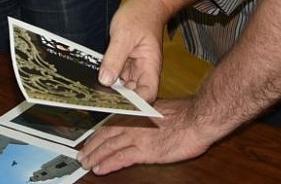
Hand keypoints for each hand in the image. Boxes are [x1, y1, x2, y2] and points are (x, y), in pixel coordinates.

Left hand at [78, 99, 218, 174]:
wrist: (198, 118)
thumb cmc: (186, 115)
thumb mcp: (162, 110)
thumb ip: (149, 116)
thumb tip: (144, 121)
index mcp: (139, 112)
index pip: (113, 121)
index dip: (100, 132)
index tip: (90, 139)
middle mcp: (135, 123)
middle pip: (107, 134)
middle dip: (92, 145)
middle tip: (81, 155)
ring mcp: (139, 137)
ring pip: (110, 146)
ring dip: (95, 156)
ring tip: (86, 163)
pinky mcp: (145, 151)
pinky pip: (121, 158)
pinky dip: (108, 164)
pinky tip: (100, 169)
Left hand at [97, 0, 165, 102]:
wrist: (146, 2)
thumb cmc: (141, 15)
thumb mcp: (124, 35)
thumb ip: (115, 58)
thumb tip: (106, 81)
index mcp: (150, 67)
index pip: (147, 94)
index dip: (134, 104)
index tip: (116, 105)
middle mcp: (143, 71)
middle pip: (133, 94)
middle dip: (117, 99)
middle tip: (96, 100)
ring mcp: (133, 68)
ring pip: (122, 86)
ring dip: (110, 89)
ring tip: (91, 92)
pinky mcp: (125, 63)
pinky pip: (116, 74)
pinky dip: (106, 77)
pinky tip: (93, 79)